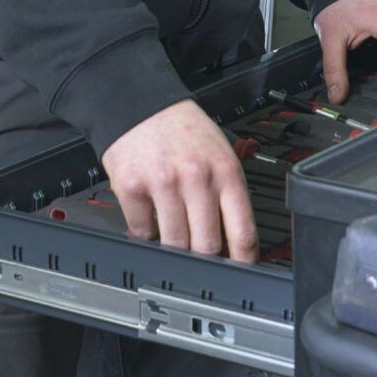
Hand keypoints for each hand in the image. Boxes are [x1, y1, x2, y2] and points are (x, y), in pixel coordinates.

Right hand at [101, 98, 258, 262]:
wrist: (138, 103)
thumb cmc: (182, 129)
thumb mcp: (219, 152)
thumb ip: (227, 192)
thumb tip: (232, 240)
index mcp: (225, 172)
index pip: (243, 232)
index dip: (243, 262)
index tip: (239, 273)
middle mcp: (197, 178)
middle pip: (208, 246)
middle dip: (206, 262)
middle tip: (203, 264)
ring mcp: (163, 183)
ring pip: (174, 244)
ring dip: (174, 250)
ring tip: (174, 240)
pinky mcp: (132, 187)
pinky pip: (142, 231)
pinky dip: (146, 234)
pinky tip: (150, 219)